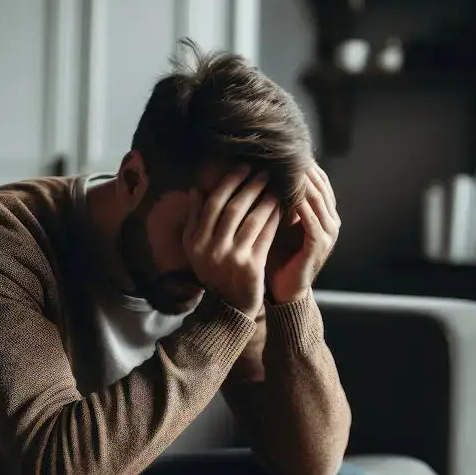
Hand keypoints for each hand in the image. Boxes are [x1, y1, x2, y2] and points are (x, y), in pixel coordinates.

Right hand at [183, 166, 280, 319]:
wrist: (228, 307)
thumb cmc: (214, 271)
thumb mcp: (196, 248)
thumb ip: (195, 219)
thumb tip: (197, 189)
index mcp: (195, 241)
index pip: (213, 203)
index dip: (229, 182)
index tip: (244, 166)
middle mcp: (211, 249)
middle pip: (233, 208)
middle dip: (250, 186)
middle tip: (264, 172)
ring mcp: (232, 258)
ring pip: (251, 219)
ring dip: (265, 199)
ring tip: (275, 186)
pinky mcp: (251, 266)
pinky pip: (265, 235)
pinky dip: (273, 218)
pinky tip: (280, 207)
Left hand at [267, 163, 339, 303]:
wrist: (284, 289)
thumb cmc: (278, 253)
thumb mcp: (278, 220)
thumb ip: (279, 198)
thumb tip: (263, 169)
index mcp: (324, 212)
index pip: (318, 179)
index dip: (303, 164)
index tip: (282, 149)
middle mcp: (331, 220)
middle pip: (320, 185)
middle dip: (301, 168)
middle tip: (282, 152)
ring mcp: (328, 233)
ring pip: (317, 199)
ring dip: (300, 183)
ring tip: (282, 168)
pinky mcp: (319, 246)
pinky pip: (311, 220)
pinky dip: (300, 206)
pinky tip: (284, 195)